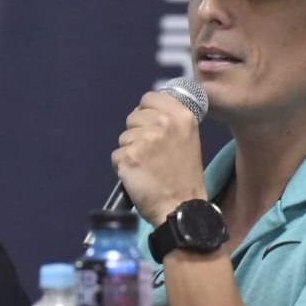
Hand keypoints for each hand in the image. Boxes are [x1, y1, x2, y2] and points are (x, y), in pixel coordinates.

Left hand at [112, 90, 207, 225]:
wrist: (182, 207)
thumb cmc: (185, 177)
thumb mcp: (188, 139)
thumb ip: (171, 121)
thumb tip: (148, 111)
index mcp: (181, 116)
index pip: (150, 98)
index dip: (146, 112)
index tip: (151, 127)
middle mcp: (163, 123)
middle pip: (134, 117)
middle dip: (137, 133)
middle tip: (152, 154)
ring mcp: (144, 139)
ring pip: (124, 137)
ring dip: (130, 151)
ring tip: (147, 167)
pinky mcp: (128, 156)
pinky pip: (117, 156)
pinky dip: (123, 167)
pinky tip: (139, 177)